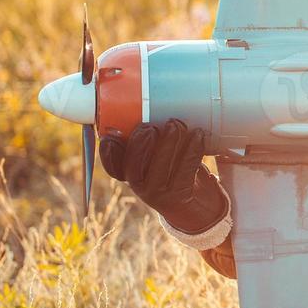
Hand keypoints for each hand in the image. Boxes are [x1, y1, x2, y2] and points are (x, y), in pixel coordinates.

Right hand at [98, 118, 228, 233]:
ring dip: (168, 143)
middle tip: (151, 126)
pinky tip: (198, 135)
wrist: (194, 206)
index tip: (112, 135)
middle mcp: (140, 186)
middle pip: (133, 167)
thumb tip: (158, 102)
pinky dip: (192, 151)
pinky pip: (185, 171)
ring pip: (159, 168)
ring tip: (177, 124)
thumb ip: (154, 137)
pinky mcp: (180, 196)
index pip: (112, 166)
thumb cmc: (174, 171)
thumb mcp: (160, 156)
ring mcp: (159, 194)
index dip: (108, 153)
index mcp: (131, 174)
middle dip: (140, 144)